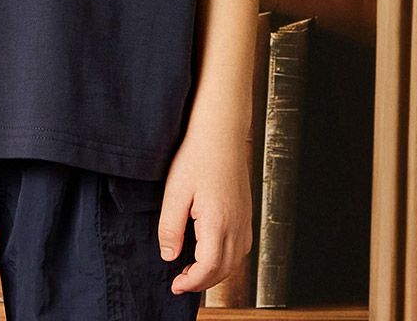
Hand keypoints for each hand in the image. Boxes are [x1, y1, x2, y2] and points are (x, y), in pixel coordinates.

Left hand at [157, 132, 253, 293]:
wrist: (221, 133)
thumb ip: (171, 227)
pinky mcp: (246, 213)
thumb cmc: (197, 156)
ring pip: (235, 262)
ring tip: (192, 271)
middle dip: (201, 282)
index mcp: (218, 221)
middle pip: (223, 270)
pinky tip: (211, 253)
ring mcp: (244, 220)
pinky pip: (241, 248)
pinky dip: (226, 260)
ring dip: (215, 273)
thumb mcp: (175, 191)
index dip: (191, 282)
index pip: (208, 267)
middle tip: (179, 281)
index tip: (175, 284)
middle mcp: (236, 224)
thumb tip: (169, 256)